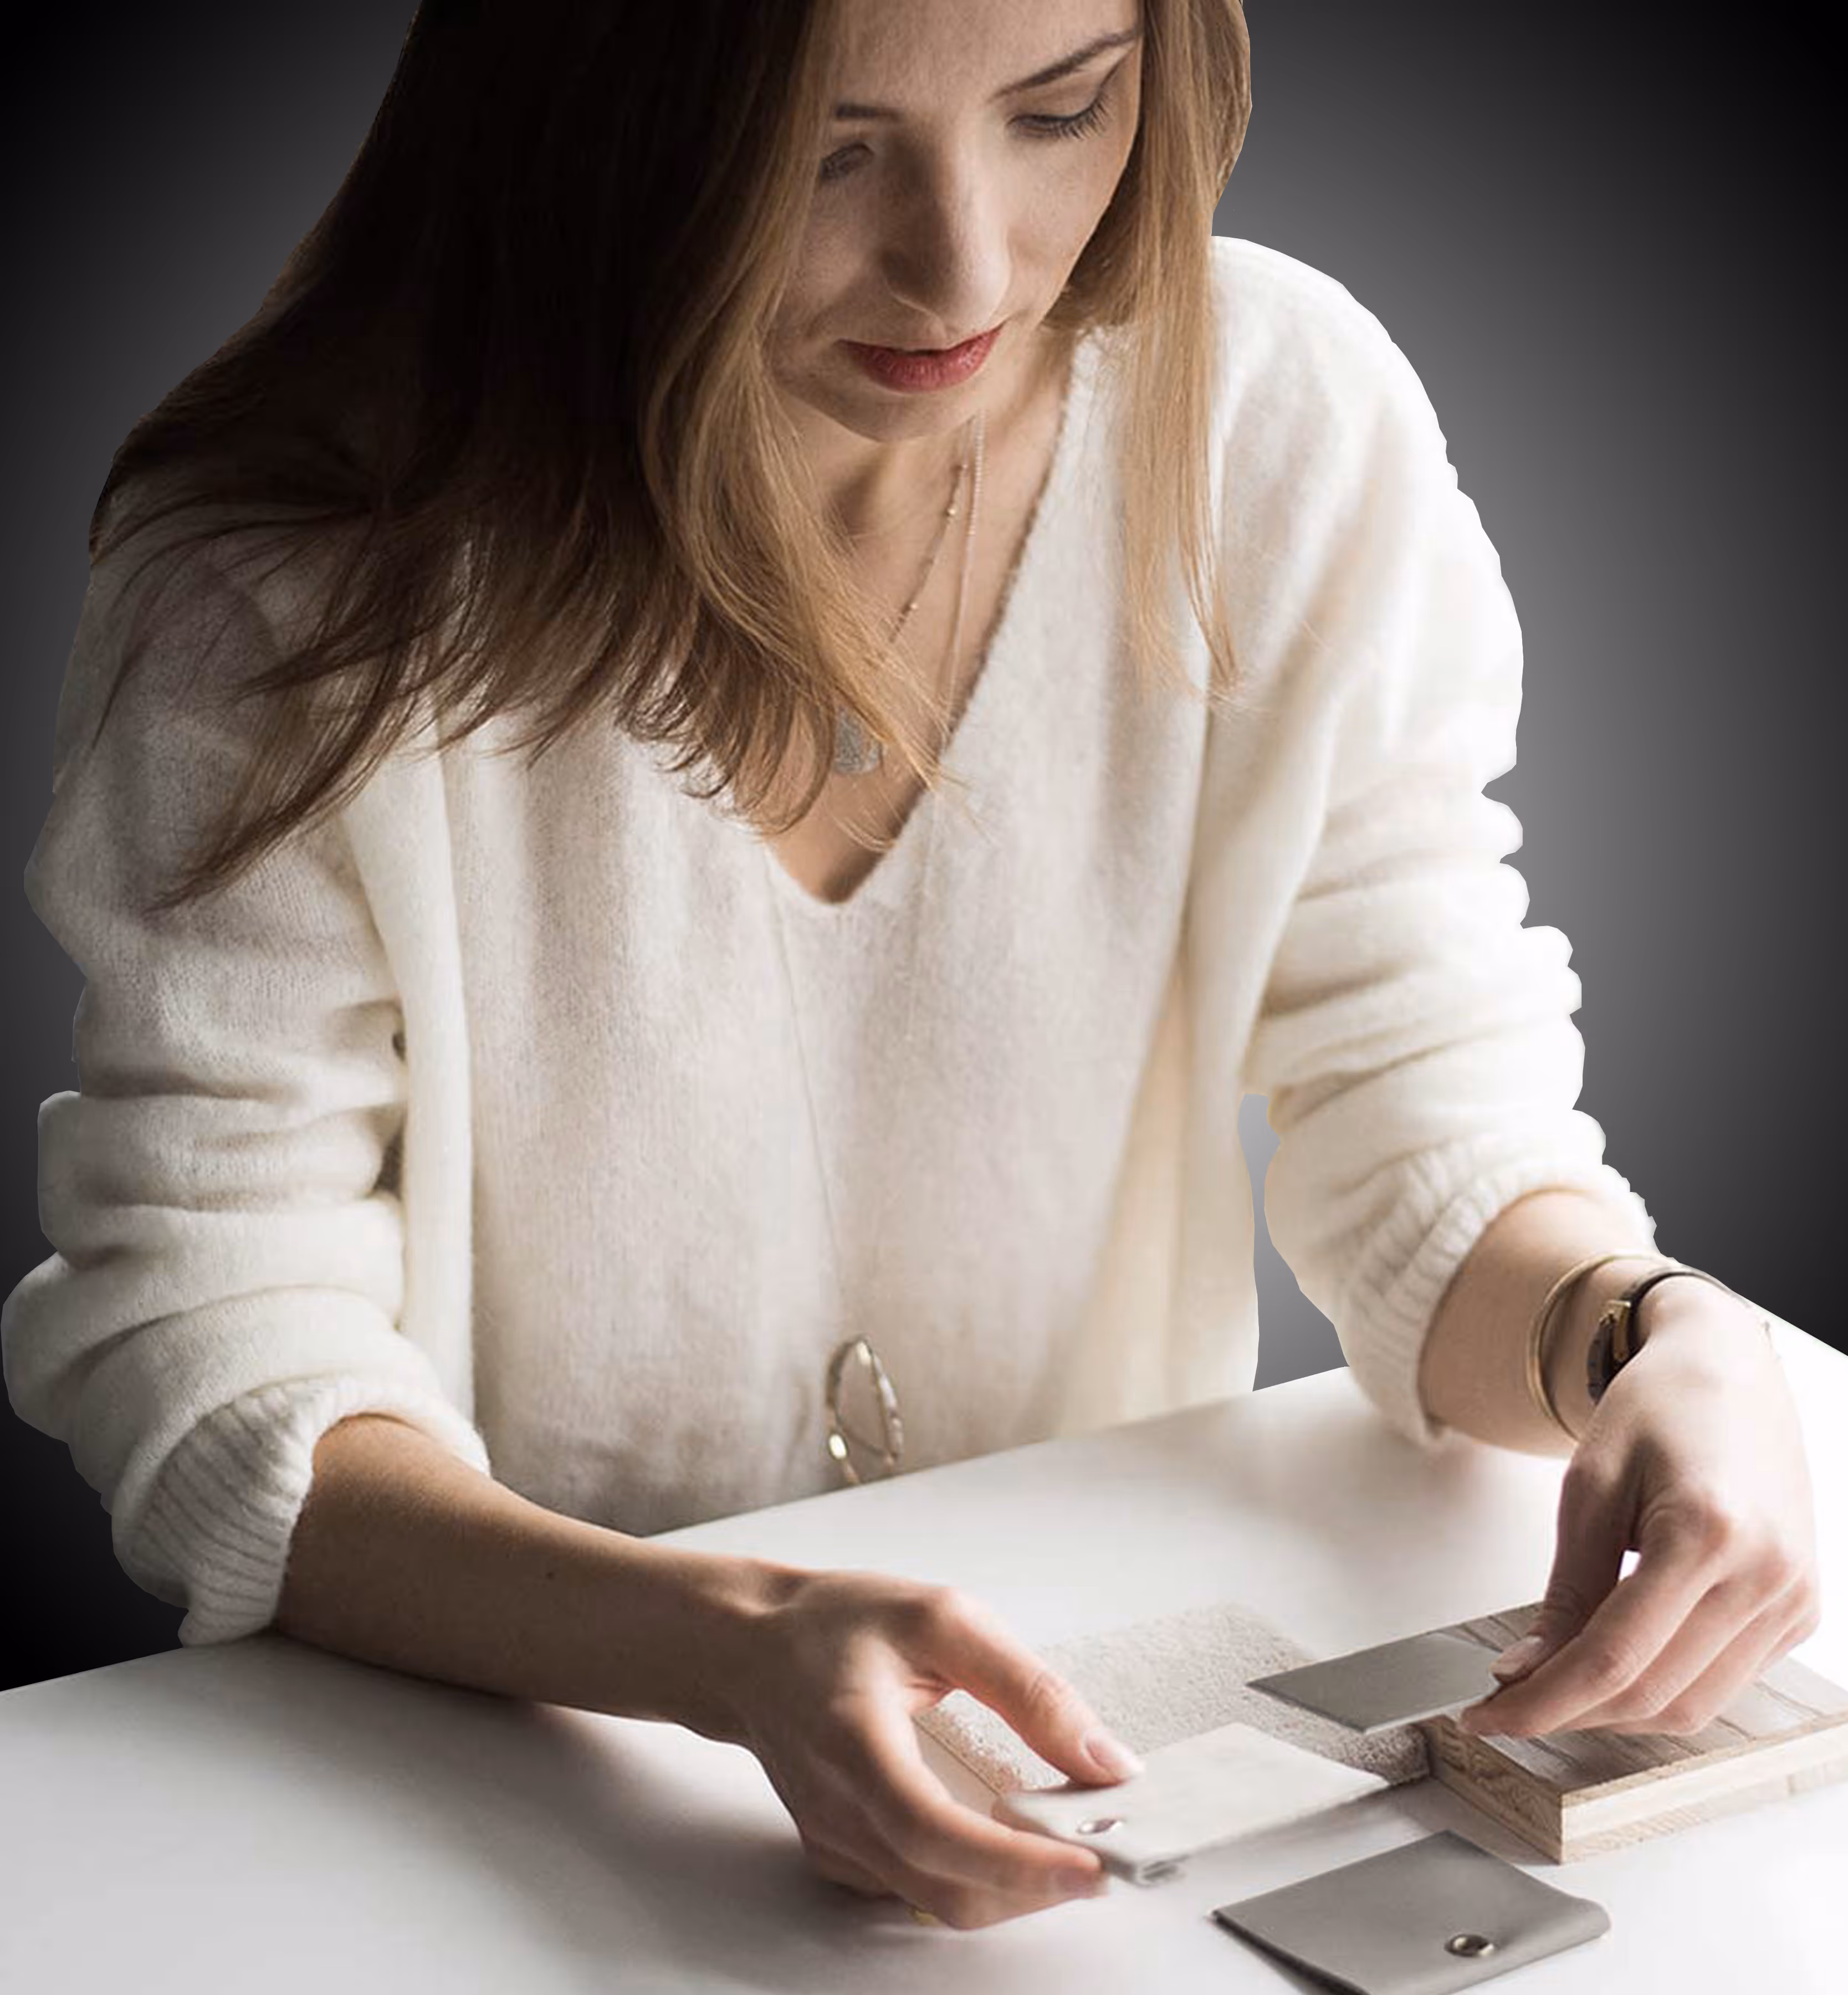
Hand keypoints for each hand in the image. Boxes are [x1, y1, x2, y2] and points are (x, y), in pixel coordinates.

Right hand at [722, 1566, 1139, 1928]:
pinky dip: (975, 1875)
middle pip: (947, 1891)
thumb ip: (1027, 1688)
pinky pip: (917, 1889)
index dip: (1018, 1863)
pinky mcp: (841, 1856)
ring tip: (1067, 1838)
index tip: (1092, 1866)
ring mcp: (835, 1842)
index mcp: (855, 1742)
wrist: (748, 1650)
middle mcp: (838, 1809)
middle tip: (1104, 1851)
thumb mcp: (941, 1619)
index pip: (936, 1832)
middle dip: (1036, 1889)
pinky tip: (1006, 1832)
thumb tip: (1104, 1760)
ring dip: (1014, 1887)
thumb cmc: (834, 1624)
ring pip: (938, 1902)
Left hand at [1456, 1293, 1821, 1739]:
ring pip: (1692, 1706)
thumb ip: (1566, 1589)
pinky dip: (1661, 1687)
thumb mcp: (1590, 1485)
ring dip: (1615, 1710)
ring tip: (1555, 1683)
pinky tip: (1616, 1661)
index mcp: (1707, 1532)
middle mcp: (1765, 1576)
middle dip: (1571, 1711)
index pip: (1613, 1658)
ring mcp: (1793, 1599)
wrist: (1731, 1372)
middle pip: (1653, 1693)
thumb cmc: (1657, 1411)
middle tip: (1506, 1702)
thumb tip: (1525, 1672)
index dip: (1542, 1701)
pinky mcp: (1800, 1611)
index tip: (1483, 1716)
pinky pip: (1723, 1683)